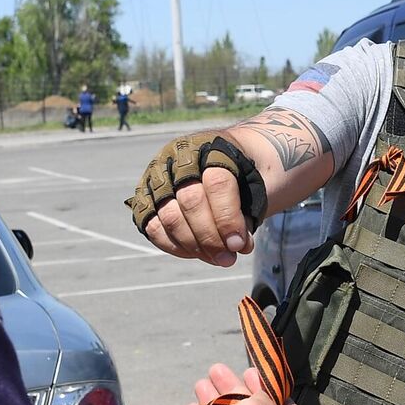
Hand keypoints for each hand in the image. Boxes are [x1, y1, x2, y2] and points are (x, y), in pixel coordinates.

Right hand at [127, 133, 257, 265]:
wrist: (232, 160)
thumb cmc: (247, 174)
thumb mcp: (258, 185)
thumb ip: (247, 213)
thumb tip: (234, 247)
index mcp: (213, 145)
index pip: (217, 182)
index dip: (228, 218)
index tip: (240, 245)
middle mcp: (180, 156)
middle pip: (190, 202)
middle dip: (211, 237)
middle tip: (228, 258)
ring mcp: (159, 175)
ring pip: (169, 216)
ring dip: (193, 246)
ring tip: (217, 258)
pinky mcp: (146, 194)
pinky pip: (152, 226)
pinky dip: (173, 245)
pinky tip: (195, 253)